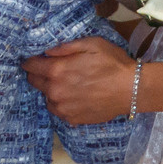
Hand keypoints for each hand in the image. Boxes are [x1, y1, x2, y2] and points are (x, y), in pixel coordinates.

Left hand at [21, 36, 139, 126]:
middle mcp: (55, 91)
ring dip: (51, 89)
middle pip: (34, 82)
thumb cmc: (112, 63)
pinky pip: (58, 110)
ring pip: (46, 97)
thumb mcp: (91, 44)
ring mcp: (62, 108)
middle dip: (39, 74)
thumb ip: (65, 47)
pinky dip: (61, 102)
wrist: (131, 89)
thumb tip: (46, 50)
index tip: (35, 59)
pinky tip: (74, 96)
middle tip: (52, 70)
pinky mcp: (71, 119)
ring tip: (67, 84)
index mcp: (57, 70)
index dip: (31, 61)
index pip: (30, 66)